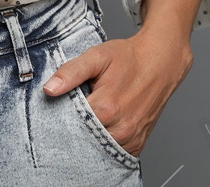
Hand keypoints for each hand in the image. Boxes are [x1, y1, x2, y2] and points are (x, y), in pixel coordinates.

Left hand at [41, 31, 193, 156]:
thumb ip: (71, 72)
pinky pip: (114, 151)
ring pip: (97, 147)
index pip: (70, 122)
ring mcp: (130, 138)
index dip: (63, 113)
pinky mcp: (137, 144)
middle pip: (83, 137)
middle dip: (76, 125)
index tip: (66, 103)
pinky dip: (105, 141)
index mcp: (106, 107)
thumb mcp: (97, 57)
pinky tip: (105, 125)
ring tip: (94, 114)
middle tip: (80, 107)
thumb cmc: (129, 58)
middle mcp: (120, 128)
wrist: (160, 62)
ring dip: (91, 135)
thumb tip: (49, 89)